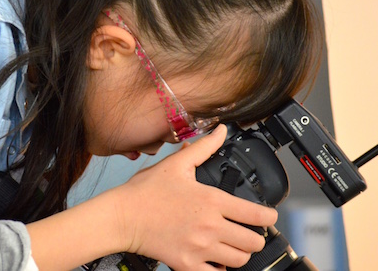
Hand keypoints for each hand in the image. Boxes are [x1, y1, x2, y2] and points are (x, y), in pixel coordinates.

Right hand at [111, 125, 277, 270]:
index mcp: (211, 200)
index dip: (269, 216)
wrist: (121, 216)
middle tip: (247, 230)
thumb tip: (222, 131)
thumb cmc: (145, 192)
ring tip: (231, 244)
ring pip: (239, 260)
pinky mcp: (187, 264)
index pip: (256, 215)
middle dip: (255, 236)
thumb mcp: (176, 164)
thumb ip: (204, 148)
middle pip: (252, 242)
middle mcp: (209, 226)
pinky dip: (220, 269)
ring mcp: (199, 248)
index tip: (267, 216)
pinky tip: (214, 258)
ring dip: (240, 253)